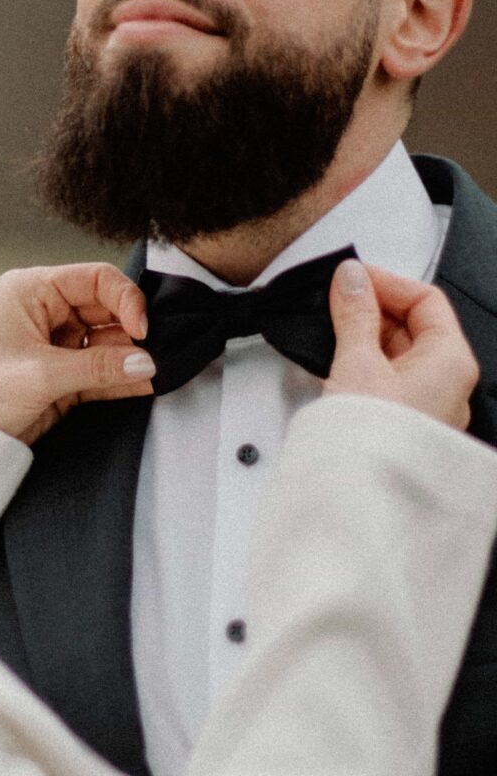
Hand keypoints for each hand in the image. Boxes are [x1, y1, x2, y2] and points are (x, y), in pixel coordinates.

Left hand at [0, 263, 154, 444]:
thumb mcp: (40, 375)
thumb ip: (98, 367)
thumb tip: (146, 363)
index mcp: (32, 290)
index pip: (95, 279)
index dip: (125, 299)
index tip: (143, 330)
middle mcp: (45, 310)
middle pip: (105, 310)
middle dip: (131, 333)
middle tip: (152, 356)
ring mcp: (54, 344)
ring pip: (107, 342)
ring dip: (129, 358)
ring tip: (152, 375)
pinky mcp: (60, 376)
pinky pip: (99, 370)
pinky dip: (119, 378)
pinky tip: (142, 387)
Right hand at [323, 259, 477, 429]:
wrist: (361, 502)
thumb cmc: (375, 442)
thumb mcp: (358, 362)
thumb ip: (354, 313)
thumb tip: (352, 278)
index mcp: (452, 361)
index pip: (426, 300)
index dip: (387, 282)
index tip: (351, 277)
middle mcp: (447, 384)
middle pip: (412, 326)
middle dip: (371, 309)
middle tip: (334, 300)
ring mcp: (426, 406)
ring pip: (397, 353)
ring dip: (362, 336)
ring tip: (329, 330)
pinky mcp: (400, 424)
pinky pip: (386, 380)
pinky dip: (361, 364)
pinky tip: (335, 363)